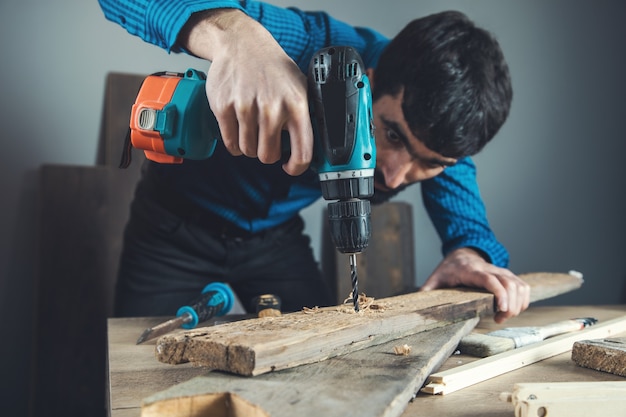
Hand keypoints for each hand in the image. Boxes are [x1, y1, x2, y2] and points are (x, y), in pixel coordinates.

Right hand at [179, 9, 312, 175]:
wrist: (242, 44)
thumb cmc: (273, 70)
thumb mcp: (300, 88)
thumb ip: (307, 117)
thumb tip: (312, 149)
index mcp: (297, 106)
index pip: (302, 153)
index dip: (295, 167)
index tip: (289, 167)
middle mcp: (272, 108)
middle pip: (268, 156)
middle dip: (267, 153)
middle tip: (267, 141)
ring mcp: (246, 108)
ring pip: (248, 151)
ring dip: (249, 146)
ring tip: (252, 129)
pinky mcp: (224, 108)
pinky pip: (230, 144)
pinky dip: (234, 142)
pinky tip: (239, 130)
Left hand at [420, 248, 529, 322]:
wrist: (462, 253)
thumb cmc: (449, 268)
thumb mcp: (436, 278)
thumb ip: (427, 290)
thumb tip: (417, 303)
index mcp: (472, 271)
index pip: (490, 280)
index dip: (499, 294)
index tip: (501, 309)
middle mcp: (490, 270)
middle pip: (509, 285)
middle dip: (510, 305)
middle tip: (500, 319)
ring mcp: (501, 272)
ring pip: (519, 285)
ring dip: (518, 304)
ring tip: (504, 316)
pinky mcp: (508, 276)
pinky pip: (523, 286)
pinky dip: (524, 299)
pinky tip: (514, 309)